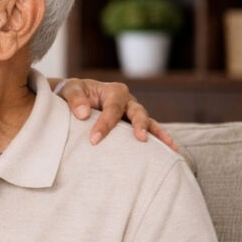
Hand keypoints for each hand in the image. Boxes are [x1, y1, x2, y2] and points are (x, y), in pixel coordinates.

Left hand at [53, 77, 177, 150]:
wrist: (74, 99)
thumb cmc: (74, 93)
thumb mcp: (71, 89)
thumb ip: (75, 99)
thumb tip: (83, 114)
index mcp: (114, 91)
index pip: (112, 108)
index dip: (105, 124)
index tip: (94, 140)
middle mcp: (128, 101)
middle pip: (138, 112)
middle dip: (139, 125)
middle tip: (140, 139)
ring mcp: (133, 113)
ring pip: (148, 122)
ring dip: (158, 134)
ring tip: (170, 148)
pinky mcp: (133, 125)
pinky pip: (148, 131)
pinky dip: (158, 140)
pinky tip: (171, 151)